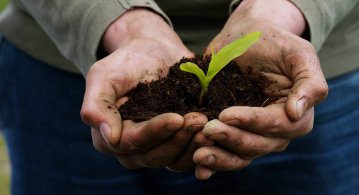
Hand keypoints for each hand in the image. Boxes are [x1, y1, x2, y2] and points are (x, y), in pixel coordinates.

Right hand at [81, 9, 206, 169]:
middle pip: (155, 155)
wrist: (154, 52)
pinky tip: (214, 131)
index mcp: (110, 137)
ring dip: (193, 144)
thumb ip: (97, 104)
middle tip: (199, 119)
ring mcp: (156, 149)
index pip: (132, 142)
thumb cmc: (127, 61)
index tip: (176, 118)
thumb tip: (108, 136)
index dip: (154, 132)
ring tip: (208, 124)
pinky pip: (189, 155)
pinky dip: (202, 146)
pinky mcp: (176, 144)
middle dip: (178, 138)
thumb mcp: (104, 75)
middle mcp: (132, 149)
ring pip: (174, 159)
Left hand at [193, 0, 327, 179]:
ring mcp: (252, 136)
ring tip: (198, 152)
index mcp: (295, 115)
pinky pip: (225, 154)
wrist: (247, 38)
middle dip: (231, 138)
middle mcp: (275, 132)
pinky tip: (199, 170)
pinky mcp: (232, 134)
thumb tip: (297, 113)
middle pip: (256, 144)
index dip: (252, 121)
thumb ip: (309, 83)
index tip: (226, 114)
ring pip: (239, 156)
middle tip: (207, 130)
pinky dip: (212, 165)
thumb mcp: (299, 54)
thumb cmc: (275, 43)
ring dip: (219, 156)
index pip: (276, 124)